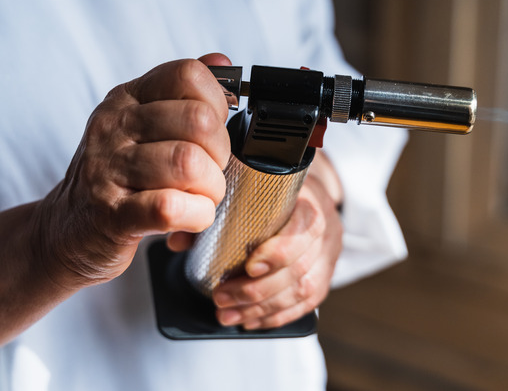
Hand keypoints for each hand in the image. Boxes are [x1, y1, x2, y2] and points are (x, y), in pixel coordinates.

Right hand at [0, 54, 232, 361]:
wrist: (65, 230)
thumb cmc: (117, 178)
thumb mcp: (142, 127)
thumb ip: (181, 95)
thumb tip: (221, 60)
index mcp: (128, 99)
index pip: (188, 75)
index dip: (217, 104)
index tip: (212, 132)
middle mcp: (114, 126)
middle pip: (198, 121)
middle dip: (221, 153)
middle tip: (211, 173)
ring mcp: (108, 169)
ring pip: (189, 163)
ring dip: (211, 189)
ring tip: (202, 198)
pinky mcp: (112, 214)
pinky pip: (170, 206)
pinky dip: (196, 216)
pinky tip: (191, 218)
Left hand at [209, 152, 343, 329]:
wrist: (309, 192)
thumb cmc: (274, 191)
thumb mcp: (250, 189)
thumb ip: (215, 213)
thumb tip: (178, 240)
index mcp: (309, 200)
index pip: (305, 226)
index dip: (279, 251)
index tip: (249, 266)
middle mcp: (326, 228)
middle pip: (299, 267)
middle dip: (256, 290)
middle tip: (221, 298)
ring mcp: (329, 254)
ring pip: (303, 290)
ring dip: (261, 308)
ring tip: (228, 315)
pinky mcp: (326, 275)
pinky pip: (307, 304)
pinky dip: (276, 316)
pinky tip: (251, 320)